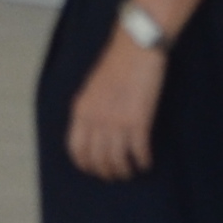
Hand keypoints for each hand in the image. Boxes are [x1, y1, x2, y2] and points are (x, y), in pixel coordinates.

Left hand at [65, 39, 167, 178]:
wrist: (136, 48)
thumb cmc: (116, 64)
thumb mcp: (92, 87)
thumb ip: (90, 109)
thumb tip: (94, 130)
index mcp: (81, 110)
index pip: (76, 148)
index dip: (85, 164)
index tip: (93, 170)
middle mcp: (96, 120)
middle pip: (97, 159)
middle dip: (106, 172)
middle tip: (115, 175)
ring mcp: (117, 122)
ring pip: (117, 160)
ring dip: (124, 170)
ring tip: (130, 172)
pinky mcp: (139, 121)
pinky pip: (139, 151)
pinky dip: (142, 161)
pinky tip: (146, 162)